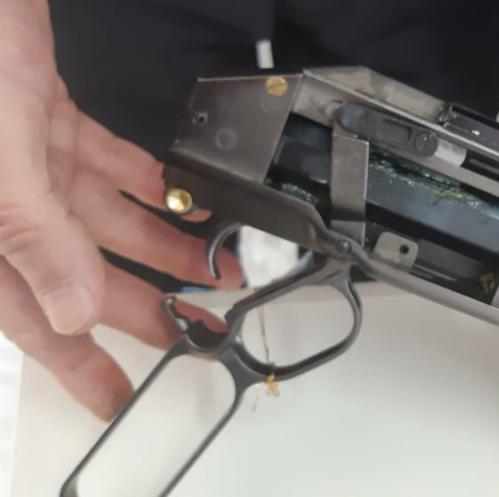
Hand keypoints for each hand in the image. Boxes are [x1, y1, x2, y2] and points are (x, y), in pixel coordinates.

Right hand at [0, 1, 240, 419]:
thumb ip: (32, 236)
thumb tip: (73, 311)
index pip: (31, 321)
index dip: (76, 366)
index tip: (116, 397)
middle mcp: (6, 208)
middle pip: (80, 277)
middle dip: (143, 310)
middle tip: (199, 333)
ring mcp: (28, 164)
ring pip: (105, 223)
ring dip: (165, 249)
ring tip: (218, 272)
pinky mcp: (50, 122)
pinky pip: (109, 167)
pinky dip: (150, 186)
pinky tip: (187, 203)